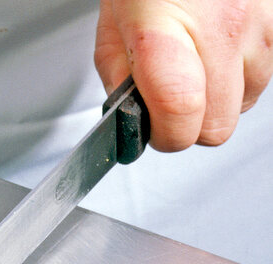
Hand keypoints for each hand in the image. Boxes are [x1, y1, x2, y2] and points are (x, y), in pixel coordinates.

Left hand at [95, 0, 272, 149]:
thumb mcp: (113, 26)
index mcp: (165, 33)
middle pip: (217, 125)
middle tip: (172, 103)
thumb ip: (119, 81)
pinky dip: (243, 73)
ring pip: (246, 101)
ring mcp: (257, 21)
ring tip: (198, 67)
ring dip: (220, 97)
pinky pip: (267, 71)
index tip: (154, 130)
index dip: (166, 136)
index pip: (180, 115)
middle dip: (192, 125)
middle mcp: (220, 28)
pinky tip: (221, 51)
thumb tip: (132, 124)